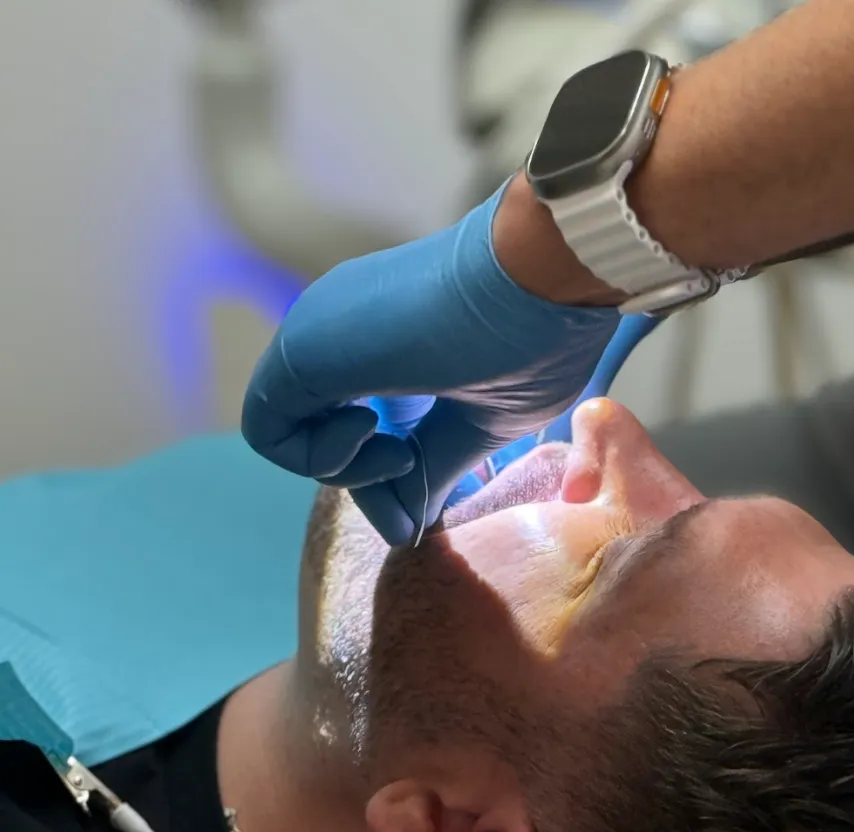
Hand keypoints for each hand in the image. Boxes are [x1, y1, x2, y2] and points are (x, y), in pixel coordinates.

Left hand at [241, 181, 619, 544]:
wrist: (542, 278)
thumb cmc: (532, 337)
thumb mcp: (485, 420)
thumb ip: (437, 465)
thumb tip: (409, 522)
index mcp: (389, 343)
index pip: (359, 425)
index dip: (380, 480)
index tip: (418, 509)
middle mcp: (345, 333)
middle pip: (321, 430)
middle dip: (363, 477)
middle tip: (409, 477)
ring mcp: (318, 334)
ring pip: (288, 430)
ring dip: (343, 467)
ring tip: (399, 451)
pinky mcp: (301, 350)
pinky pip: (267, 427)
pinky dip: (315, 457)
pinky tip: (373, 432)